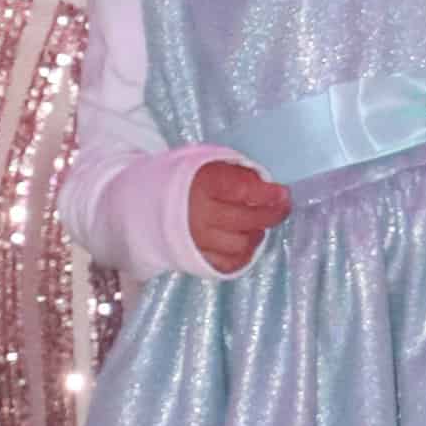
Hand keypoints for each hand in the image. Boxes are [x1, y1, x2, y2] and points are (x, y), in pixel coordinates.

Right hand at [186, 154, 293, 272]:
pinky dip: (244, 254)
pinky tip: (247, 242)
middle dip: (271, 213)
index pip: (241, 190)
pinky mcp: (195, 259)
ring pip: (240, 244)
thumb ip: (233, 171)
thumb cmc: (181, 180)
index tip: (282, 192)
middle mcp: (198, 214)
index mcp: (199, 184)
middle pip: (245, 219)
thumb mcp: (203, 162)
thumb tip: (265, 183)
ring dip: (257, 233)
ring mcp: (197, 240)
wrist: (143, 204)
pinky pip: (229, 263)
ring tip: (259, 224)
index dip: (267, 193)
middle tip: (283, 207)